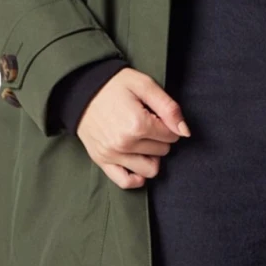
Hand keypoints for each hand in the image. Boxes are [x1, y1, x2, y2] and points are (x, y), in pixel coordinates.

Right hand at [77, 69, 190, 189]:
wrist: (81, 89)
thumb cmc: (114, 84)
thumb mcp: (145, 85)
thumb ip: (169, 108)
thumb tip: (185, 132)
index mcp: (138, 124)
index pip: (172, 136)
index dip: (168, 124)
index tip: (155, 114)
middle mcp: (124, 143)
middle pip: (162, 151)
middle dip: (160, 138)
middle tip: (146, 123)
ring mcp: (112, 155)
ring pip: (150, 169)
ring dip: (152, 156)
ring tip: (142, 141)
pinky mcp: (102, 161)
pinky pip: (125, 181)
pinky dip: (137, 177)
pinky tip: (138, 163)